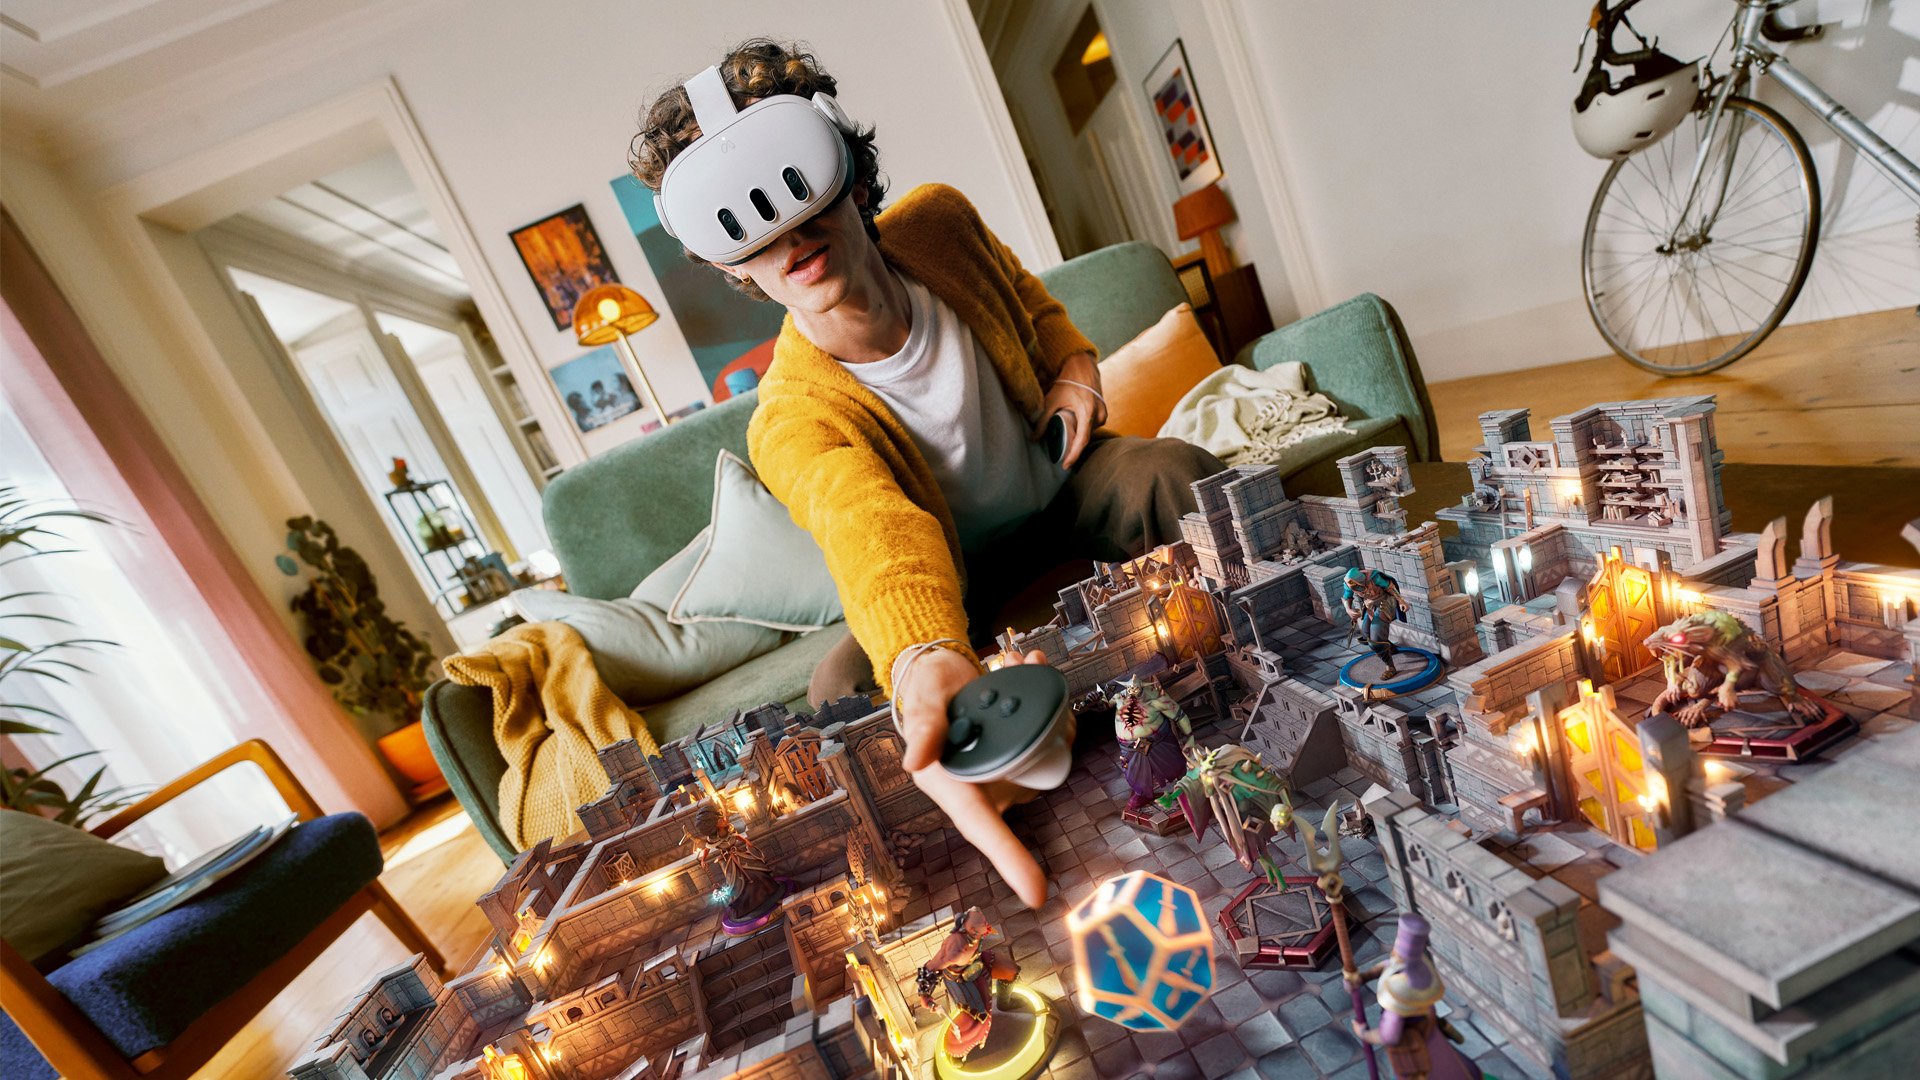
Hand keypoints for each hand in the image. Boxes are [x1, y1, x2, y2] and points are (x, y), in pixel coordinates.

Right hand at [896, 647, 1052, 908]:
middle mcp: (985, 781)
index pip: (982, 827)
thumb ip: (921, 728)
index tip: (1036, 895)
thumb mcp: (920, 703)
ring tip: (1025, 665)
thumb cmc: (925, 693)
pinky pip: (1049, 728)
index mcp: (955, 785)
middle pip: (1032, 779)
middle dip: (1049, 735)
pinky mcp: (1023, 741)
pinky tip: (1034, 665)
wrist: (937, 670)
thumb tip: (914, 762)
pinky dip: (1048, 696)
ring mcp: (1008, 762)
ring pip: (1047, 749)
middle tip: (1039, 687)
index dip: (1009, 859)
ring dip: (1048, 707)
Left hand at [1034, 351, 1103, 468]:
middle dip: (1073, 446)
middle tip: (1060, 451)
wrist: (1083, 365)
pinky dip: (1083, 428)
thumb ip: (1043, 420)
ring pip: (1089, 432)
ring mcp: (1103, 413)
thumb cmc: (1067, 380)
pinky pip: (1092, 426)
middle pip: (1084, 437)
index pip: (1082, 440)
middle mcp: (1099, 414)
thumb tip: (1034, 438)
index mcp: (1087, 412)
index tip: (1066, 466)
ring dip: (1078, 434)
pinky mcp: (1103, 411)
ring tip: (1066, 433)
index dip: (1074, 455)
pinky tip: (1074, 425)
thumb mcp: (1052, 400)